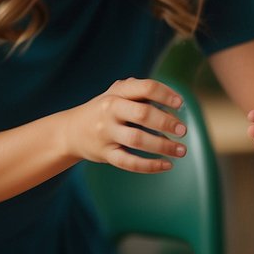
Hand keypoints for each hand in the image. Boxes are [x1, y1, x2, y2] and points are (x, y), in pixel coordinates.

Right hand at [65, 78, 186, 171]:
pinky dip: (150, 165)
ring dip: (163, 146)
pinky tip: (166, 164)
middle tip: (182, 130)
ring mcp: (106, 133)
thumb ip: (143, 94)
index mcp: (118, 92)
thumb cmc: (106, 110)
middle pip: (142, 114)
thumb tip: (175, 104)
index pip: (146, 87)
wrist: (71, 130)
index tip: (180, 103)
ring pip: (137, 140)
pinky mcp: (105, 153)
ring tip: (181, 150)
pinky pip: (129, 162)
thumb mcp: (118, 94)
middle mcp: (110, 110)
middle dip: (166, 122)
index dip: (166, 94)